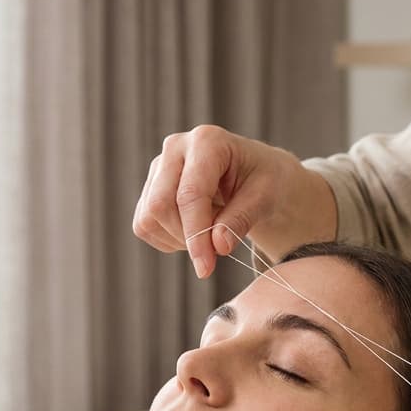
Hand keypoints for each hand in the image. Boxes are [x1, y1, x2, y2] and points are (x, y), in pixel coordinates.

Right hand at [133, 124, 333, 277]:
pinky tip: (196, 229)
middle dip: (187, 238)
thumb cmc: (265, 181)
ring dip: (179, 239)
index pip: (190, 194)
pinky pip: (145, 226)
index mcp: (207, 141)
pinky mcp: (149, 188)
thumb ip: (241, 220)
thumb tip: (218, 246)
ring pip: (149, 219)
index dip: (195, 234)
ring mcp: (158, 167)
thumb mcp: (265, 198)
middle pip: (160, 205)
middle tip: (217, 249)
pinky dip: (170, 239)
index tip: (205, 268)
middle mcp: (176, 148)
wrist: (256, 175)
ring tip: (212, 228)